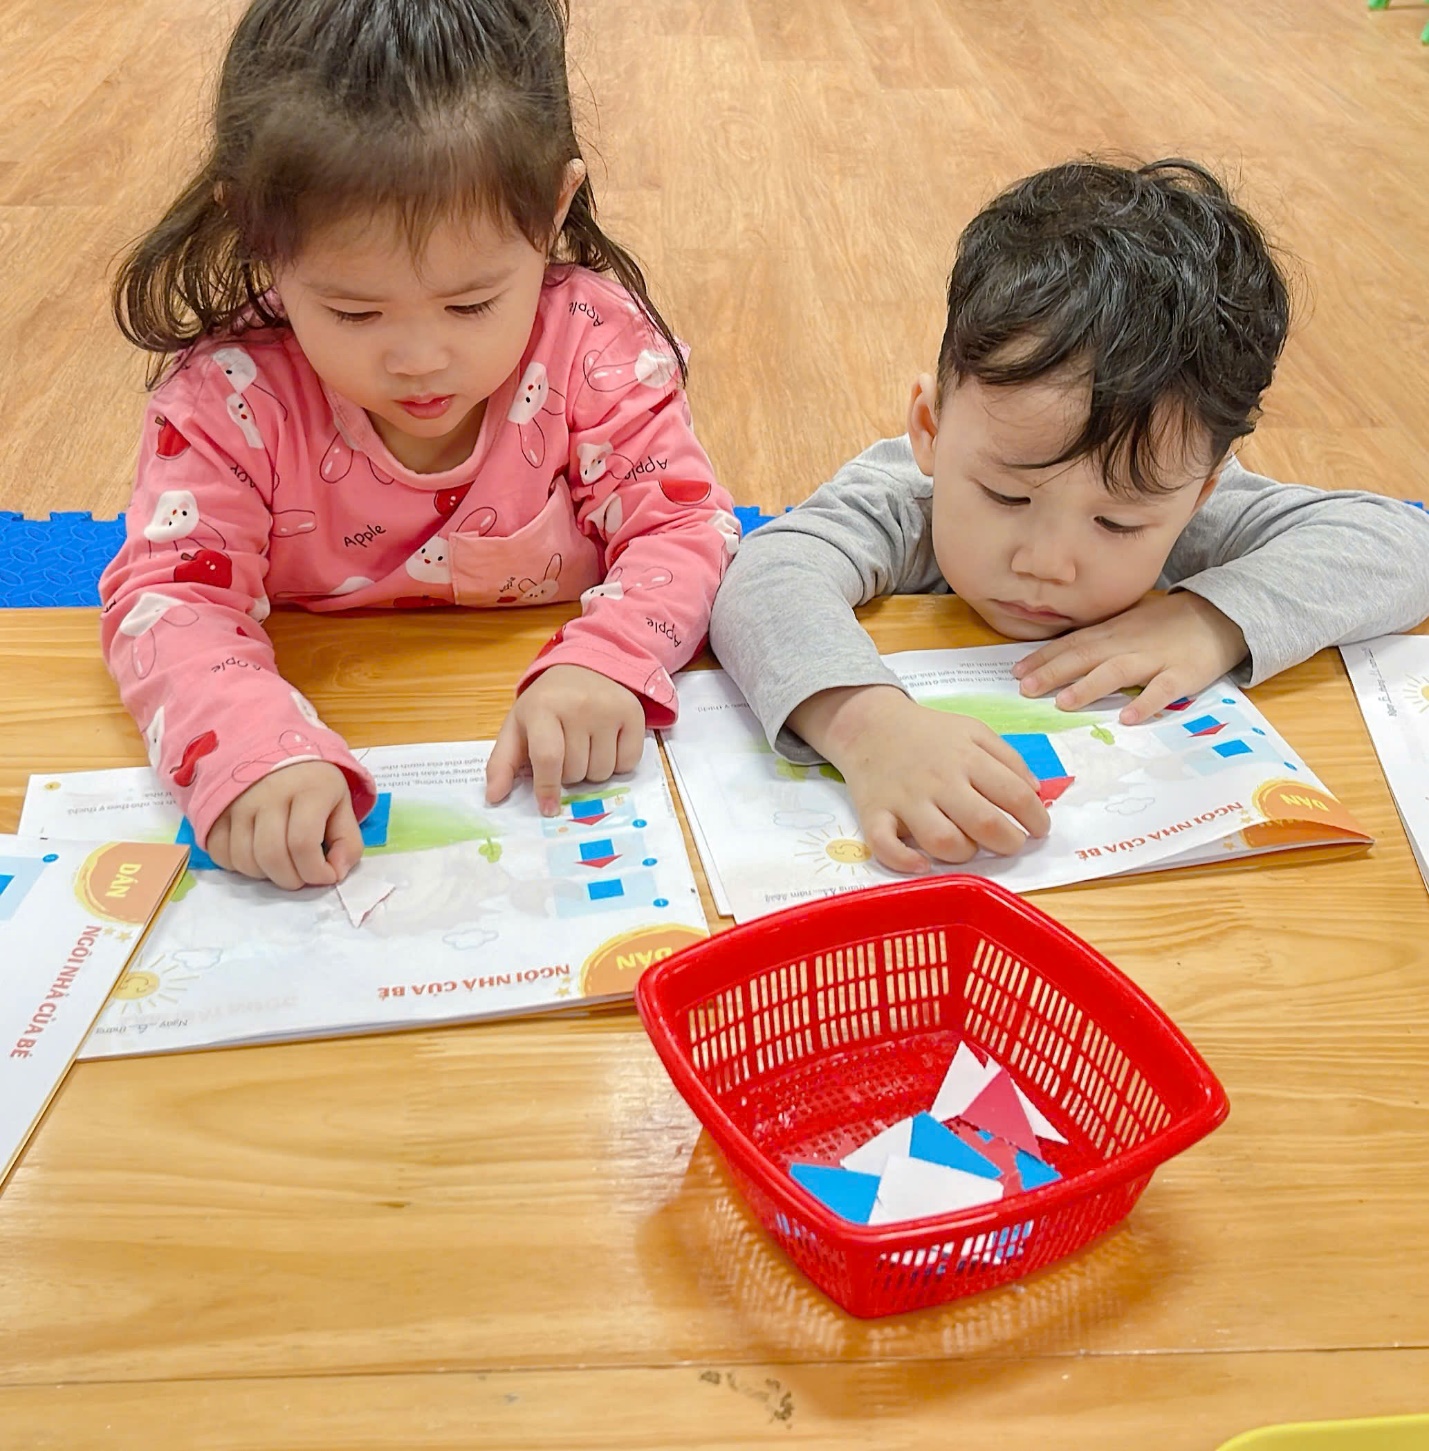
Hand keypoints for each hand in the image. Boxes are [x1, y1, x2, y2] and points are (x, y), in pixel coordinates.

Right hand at [206, 760, 361, 889]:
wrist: (271, 751)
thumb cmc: (311, 782)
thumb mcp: (341, 803)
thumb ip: (347, 841)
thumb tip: (336, 874)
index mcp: (307, 788)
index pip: (304, 844)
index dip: (316, 872)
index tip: (327, 875)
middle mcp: (267, 794)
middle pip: (272, 856)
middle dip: (292, 879)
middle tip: (303, 875)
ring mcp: (236, 802)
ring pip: (244, 860)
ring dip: (267, 875)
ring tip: (283, 864)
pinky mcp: (214, 811)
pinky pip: (221, 854)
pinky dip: (240, 867)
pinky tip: (258, 856)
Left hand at [486, 664, 645, 814]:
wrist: (586, 667)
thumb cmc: (547, 703)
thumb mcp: (518, 726)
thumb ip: (502, 762)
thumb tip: (493, 797)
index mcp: (542, 707)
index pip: (548, 758)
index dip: (547, 788)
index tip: (549, 808)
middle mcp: (578, 705)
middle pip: (576, 771)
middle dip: (568, 774)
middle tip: (566, 751)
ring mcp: (609, 708)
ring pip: (602, 772)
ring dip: (592, 770)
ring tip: (587, 746)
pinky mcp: (634, 713)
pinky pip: (628, 763)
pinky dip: (617, 764)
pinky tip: (608, 743)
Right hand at [789, 685, 1050, 873]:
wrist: (869, 724)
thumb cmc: (928, 732)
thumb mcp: (974, 731)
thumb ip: (1008, 758)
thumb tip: (1035, 794)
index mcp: (967, 758)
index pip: (1015, 795)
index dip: (1036, 819)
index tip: (1040, 829)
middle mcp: (939, 781)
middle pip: (985, 823)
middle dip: (1008, 843)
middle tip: (1010, 843)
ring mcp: (905, 800)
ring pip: (942, 841)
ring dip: (964, 854)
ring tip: (969, 847)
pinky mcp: (874, 814)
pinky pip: (885, 846)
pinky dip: (904, 861)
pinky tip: (921, 864)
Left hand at [1012, 593, 1247, 723]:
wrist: (1219, 614)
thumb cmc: (1166, 625)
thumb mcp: (1127, 626)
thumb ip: (1097, 641)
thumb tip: (1059, 658)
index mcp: (1113, 632)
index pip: (1071, 645)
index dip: (1043, 658)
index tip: (1015, 672)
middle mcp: (1128, 643)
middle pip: (1086, 656)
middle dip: (1053, 672)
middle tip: (1024, 689)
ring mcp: (1156, 658)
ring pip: (1117, 671)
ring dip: (1089, 686)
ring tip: (1063, 703)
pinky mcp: (1183, 674)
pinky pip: (1163, 690)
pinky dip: (1145, 703)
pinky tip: (1128, 717)